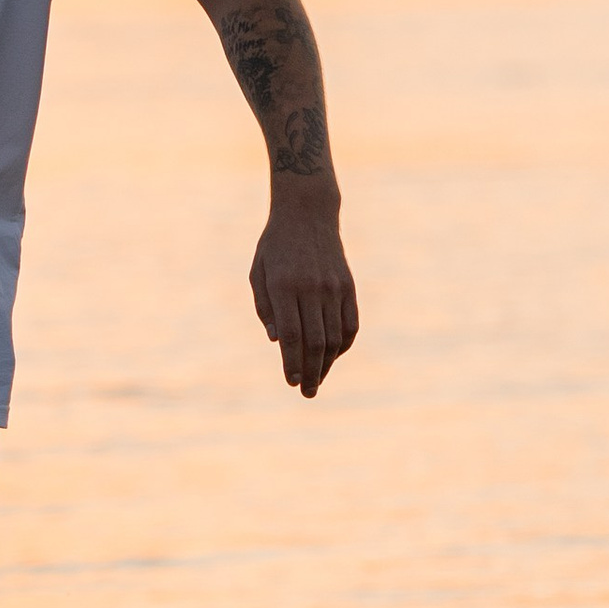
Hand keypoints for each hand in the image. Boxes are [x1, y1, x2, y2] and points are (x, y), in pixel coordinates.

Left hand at [250, 189, 357, 396]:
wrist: (308, 214)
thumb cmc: (275, 247)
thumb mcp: (258, 273)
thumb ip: (265, 308)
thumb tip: (277, 342)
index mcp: (284, 286)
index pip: (292, 335)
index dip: (292, 362)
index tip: (291, 382)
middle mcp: (312, 289)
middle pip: (315, 342)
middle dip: (311, 372)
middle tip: (307, 392)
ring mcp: (333, 288)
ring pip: (334, 337)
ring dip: (327, 364)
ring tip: (318, 380)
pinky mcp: (348, 287)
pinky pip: (350, 324)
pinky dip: (343, 345)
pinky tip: (333, 357)